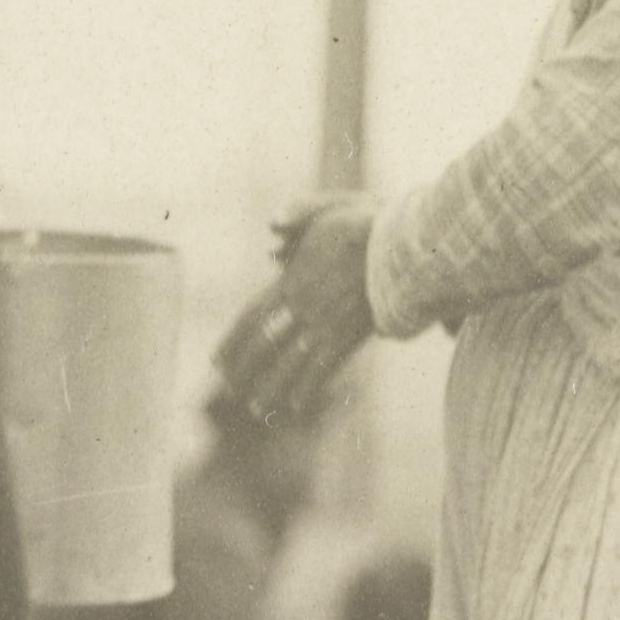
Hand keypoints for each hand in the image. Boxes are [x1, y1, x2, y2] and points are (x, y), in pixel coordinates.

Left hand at [223, 194, 379, 423]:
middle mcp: (303, 307)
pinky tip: (296, 405)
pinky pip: (324, 368)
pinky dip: (308, 387)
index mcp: (291, 282)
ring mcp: (326, 324)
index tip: (216, 360)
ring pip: (290, 363)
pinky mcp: (351, 336)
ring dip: (270, 388)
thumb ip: (294, 218)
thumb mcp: (324, 213)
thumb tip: (271, 226)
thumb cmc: (365, 225)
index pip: (252, 317)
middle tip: (227, 389)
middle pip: (264, 344)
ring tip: (254, 407)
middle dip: (244, 369)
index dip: (232, 341)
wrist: (403, 247)